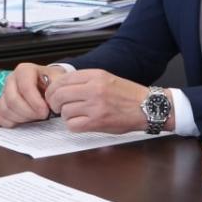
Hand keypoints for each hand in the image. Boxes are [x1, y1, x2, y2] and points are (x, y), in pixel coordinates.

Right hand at [0, 63, 65, 126]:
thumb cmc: (52, 81)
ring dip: (22, 118)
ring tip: (36, 117)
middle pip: (13, 100)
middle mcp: (11, 80)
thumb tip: (53, 101)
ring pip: (5, 110)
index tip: (46, 111)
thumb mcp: (59, 79)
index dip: (36, 103)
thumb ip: (56, 89)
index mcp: (24, 70)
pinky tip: (24, 121)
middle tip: (42, 116)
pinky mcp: (1, 104)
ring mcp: (3, 92)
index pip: (25, 88)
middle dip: (29, 112)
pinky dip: (11, 122)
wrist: (48, 82)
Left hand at [43, 69, 161, 133]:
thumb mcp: (107, 78)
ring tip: (78, 114)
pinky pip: (72, 125)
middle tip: (58, 107)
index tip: (54, 95)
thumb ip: (86, 80)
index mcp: (96, 75)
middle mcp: (94, 88)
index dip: (53, 89)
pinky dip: (74, 125)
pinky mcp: (97, 121)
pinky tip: (82, 122)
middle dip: (54, 103)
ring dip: (67, 115)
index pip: (62, 80)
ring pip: (64, 111)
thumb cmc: (128, 95)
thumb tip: (61, 87)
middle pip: (59, 95)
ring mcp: (95, 106)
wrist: (148, 107)